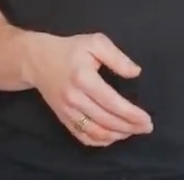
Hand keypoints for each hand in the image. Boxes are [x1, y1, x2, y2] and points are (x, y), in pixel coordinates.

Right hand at [24, 32, 152, 146]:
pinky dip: (100, 141)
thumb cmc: (70, 50)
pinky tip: (113, 137)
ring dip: (117, 136)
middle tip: (146, 127)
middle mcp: (74, 98)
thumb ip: (117, 57)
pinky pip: (83, 136)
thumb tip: (135, 72)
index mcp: (84, 78)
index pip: (111, 102)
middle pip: (106, 120)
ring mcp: (67, 111)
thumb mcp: (95, 42)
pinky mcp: (63, 118)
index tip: (147, 119)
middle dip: (129, 127)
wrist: (37, 60)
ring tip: (133, 132)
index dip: (131, 114)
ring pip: (95, 132)